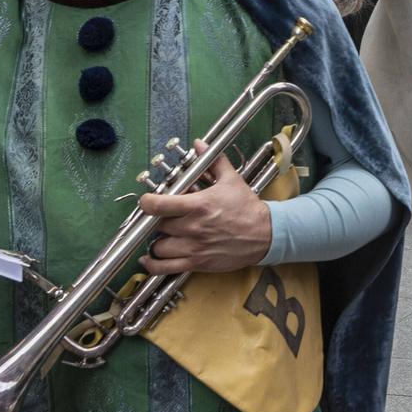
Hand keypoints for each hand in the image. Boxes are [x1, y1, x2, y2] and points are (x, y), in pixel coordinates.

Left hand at [137, 139, 272, 274]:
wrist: (265, 234)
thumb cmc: (246, 207)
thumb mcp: (232, 180)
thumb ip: (212, 161)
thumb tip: (199, 143)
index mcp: (198, 206)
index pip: (159, 205)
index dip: (147, 202)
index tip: (147, 201)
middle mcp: (193, 228)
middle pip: (157, 226)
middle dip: (158, 221)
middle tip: (164, 217)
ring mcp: (194, 247)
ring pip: (158, 247)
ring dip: (158, 241)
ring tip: (165, 236)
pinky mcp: (197, 263)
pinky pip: (164, 268)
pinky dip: (152, 264)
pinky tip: (150, 259)